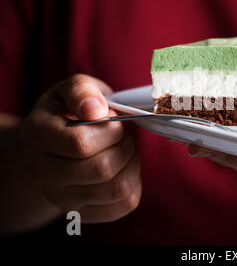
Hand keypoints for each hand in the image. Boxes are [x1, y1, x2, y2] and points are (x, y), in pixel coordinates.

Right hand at [21, 74, 140, 222]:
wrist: (58, 142)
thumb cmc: (71, 111)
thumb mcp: (74, 89)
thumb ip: (82, 91)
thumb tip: (96, 110)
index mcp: (37, 137)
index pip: (81, 143)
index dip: (110, 130)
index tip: (112, 120)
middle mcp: (42, 173)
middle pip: (102, 169)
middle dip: (125, 146)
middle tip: (121, 135)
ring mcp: (61, 198)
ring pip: (118, 189)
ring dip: (133, 164)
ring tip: (123, 150)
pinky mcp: (84, 213)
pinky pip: (126, 203)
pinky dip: (135, 183)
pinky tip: (123, 168)